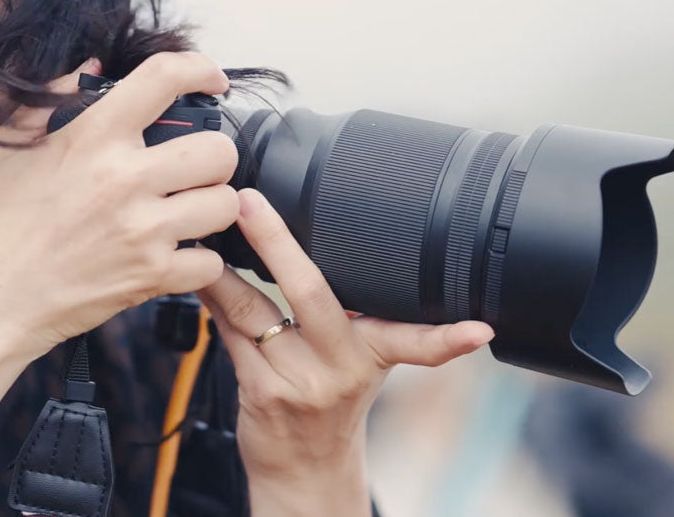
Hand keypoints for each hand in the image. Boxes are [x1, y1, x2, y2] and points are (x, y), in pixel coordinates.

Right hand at [0, 51, 239, 361]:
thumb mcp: (11, 143)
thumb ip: (55, 95)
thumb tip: (95, 65)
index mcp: (92, 136)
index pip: (164, 78)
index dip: (200, 69)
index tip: (211, 80)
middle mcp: (123, 179)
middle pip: (219, 150)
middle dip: (215, 157)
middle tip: (195, 170)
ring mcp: (141, 230)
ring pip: (226, 204)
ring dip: (212, 208)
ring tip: (188, 213)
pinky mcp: (150, 276)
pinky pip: (210, 260)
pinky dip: (199, 262)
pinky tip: (175, 256)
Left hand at [199, 189, 493, 516]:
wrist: (304, 472)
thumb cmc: (328, 401)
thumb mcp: (357, 360)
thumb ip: (341, 311)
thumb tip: (308, 243)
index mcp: (375, 353)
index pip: (416, 341)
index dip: (449, 338)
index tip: (478, 331)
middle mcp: (341, 369)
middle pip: (311, 294)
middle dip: (277, 243)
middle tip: (250, 202)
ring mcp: (299, 383)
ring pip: (253, 311)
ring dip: (222, 270)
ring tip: (205, 229)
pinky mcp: (260, 393)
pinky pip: (228, 334)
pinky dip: (210, 300)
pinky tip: (195, 275)